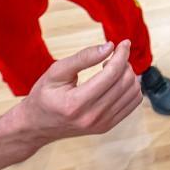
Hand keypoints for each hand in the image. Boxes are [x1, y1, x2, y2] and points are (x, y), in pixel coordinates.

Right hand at [9, 41, 140, 143]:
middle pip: (124, 82)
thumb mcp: (56, 72)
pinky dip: (130, 88)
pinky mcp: (107, 126)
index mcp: (76, 103)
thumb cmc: (44, 96)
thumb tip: (110, 46)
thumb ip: (83, 57)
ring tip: (112, 69)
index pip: (111, 74)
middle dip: (125, 63)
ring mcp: (102, 124)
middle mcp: (92, 117)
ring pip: (133, 93)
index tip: (124, 43)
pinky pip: (132, 103)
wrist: (36, 126)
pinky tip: (116, 82)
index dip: (122, 54)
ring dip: (129, 75)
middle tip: (115, 55)